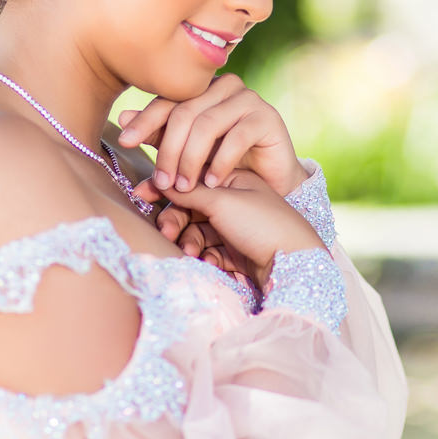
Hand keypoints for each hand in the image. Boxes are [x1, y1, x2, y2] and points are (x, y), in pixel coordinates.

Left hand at [116, 73, 310, 197]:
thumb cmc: (224, 167)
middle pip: (184, 113)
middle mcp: (224, 87)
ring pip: (207, 124)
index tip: (125, 141)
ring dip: (191, 160)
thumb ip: (159, 139)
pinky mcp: (268, 116)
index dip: (144, 120)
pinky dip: (220, 162)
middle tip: (162, 183)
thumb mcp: (186, 155)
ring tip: (185, 188)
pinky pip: (237, 136)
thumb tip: (121, 120)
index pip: (167, 100)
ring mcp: (248, 99)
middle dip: (168, 151)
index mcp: (202, 90)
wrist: (271, 184)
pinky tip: (212, 182)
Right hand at [149, 169, 271, 281]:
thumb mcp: (222, 202)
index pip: (193, 175)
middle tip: (166, 231)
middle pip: (190, 206)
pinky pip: (207, 249)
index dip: (167, 184)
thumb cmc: (262, 223)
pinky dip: (203, 254)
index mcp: (234, 178)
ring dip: (187, 240)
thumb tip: (162, 179)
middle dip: (175, 219)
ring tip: (189, 251)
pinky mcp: (235, 250)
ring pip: (195, 230)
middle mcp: (233, 199)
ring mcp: (234, 225)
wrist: (294, 262)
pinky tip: (206, 261)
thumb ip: (189, 191)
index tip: (143, 193)